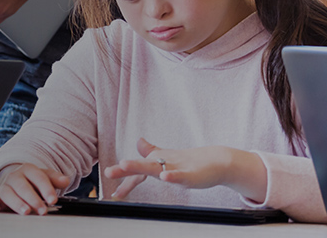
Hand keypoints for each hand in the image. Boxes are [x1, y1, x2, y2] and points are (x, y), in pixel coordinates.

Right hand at [0, 163, 71, 214]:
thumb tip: (65, 180)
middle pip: (23, 186)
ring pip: (7, 193)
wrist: (17, 182)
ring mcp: (4, 187)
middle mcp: (14, 177)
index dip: (46, 189)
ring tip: (26, 211)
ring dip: (17, 202)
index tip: (53, 200)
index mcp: (28, 170)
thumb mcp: (45, 179)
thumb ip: (55, 180)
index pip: (38, 177)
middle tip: (42, 210)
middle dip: (33, 198)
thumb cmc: (33, 182)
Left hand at [101, 138, 266, 201]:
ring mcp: (177, 168)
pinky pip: (180, 175)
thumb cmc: (191, 162)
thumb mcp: (168, 159)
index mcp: (159, 163)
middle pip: (142, 167)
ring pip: (156, 167)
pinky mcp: (191, 174)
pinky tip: (164, 176)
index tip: (111, 184)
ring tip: (126, 165)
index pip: (138, 171)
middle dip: (126, 169)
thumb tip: (139, 142)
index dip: (124, 177)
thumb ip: (152, 152)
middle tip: (109, 172)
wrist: (217, 161)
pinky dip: (172, 175)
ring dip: (141, 166)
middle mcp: (165, 164)